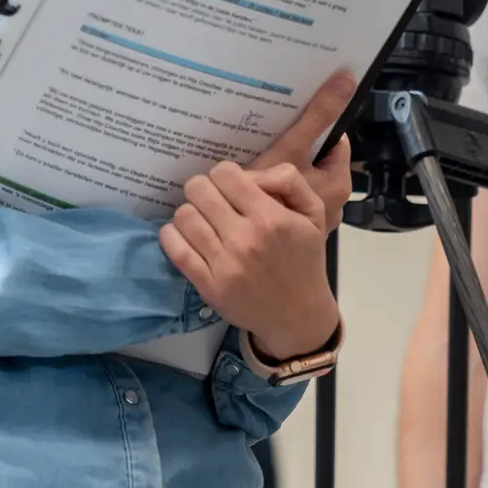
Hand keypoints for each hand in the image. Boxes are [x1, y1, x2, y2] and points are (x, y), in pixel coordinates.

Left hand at [158, 72, 356, 358]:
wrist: (297, 314)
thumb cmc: (304, 259)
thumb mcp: (314, 212)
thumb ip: (288, 180)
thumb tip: (252, 174)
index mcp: (271, 217)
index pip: (225, 173)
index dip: (225, 174)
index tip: (232, 186)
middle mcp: (244, 239)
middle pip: (198, 189)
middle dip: (205, 189)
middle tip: (214, 201)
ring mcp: (223, 264)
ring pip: (183, 216)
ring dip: (191, 212)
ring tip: (204, 219)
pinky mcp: (207, 285)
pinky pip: (175, 248)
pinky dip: (173, 235)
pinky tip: (187, 235)